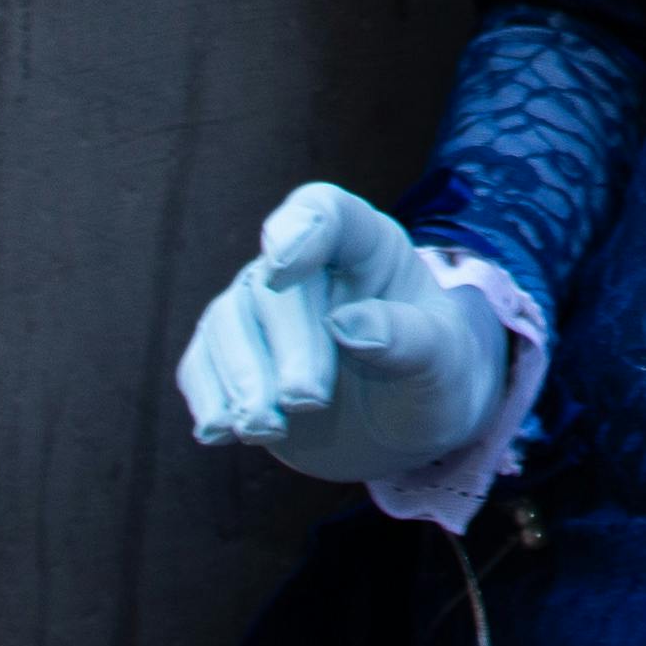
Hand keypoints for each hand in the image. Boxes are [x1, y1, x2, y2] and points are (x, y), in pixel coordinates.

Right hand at [174, 182, 514, 486]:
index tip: (282, 264)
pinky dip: (209, 399)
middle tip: (308, 402)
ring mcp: (263, 314)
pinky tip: (220, 433)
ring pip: (226, 324)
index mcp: (366, 247)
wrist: (408, 430)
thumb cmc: (434, 379)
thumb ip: (407, 338)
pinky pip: (202, 366)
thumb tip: (345, 324)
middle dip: (287, 348)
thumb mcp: (442, 362)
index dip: (299, 228)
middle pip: (274, 288)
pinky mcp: (235, 361)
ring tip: (265, 429)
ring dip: (242, 380)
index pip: (326, 213)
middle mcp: (307, 270)